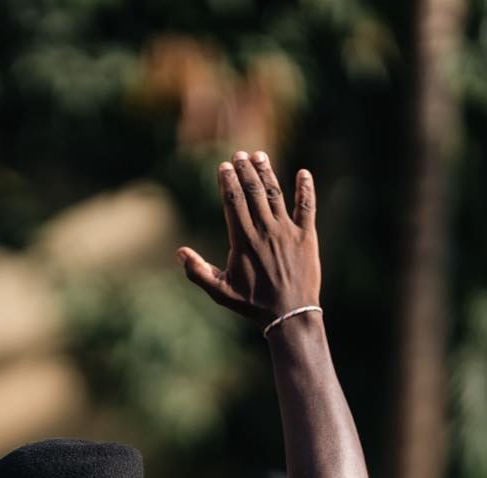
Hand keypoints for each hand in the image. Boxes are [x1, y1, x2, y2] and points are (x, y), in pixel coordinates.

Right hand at [178, 151, 319, 327]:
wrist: (289, 314)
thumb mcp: (219, 292)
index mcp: (243, 241)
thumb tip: (179, 252)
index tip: (223, 166)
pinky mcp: (307, 236)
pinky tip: (304, 173)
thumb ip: (197, 272)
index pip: (233, 203)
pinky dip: (305, 189)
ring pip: (276, 194)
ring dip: (267, 173)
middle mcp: (265, 231)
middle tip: (239, 155)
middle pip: (253, 192)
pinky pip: (307, 207)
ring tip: (259, 156)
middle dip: (244, 171)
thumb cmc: (252, 304)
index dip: (228, 182)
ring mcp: (287, 231)